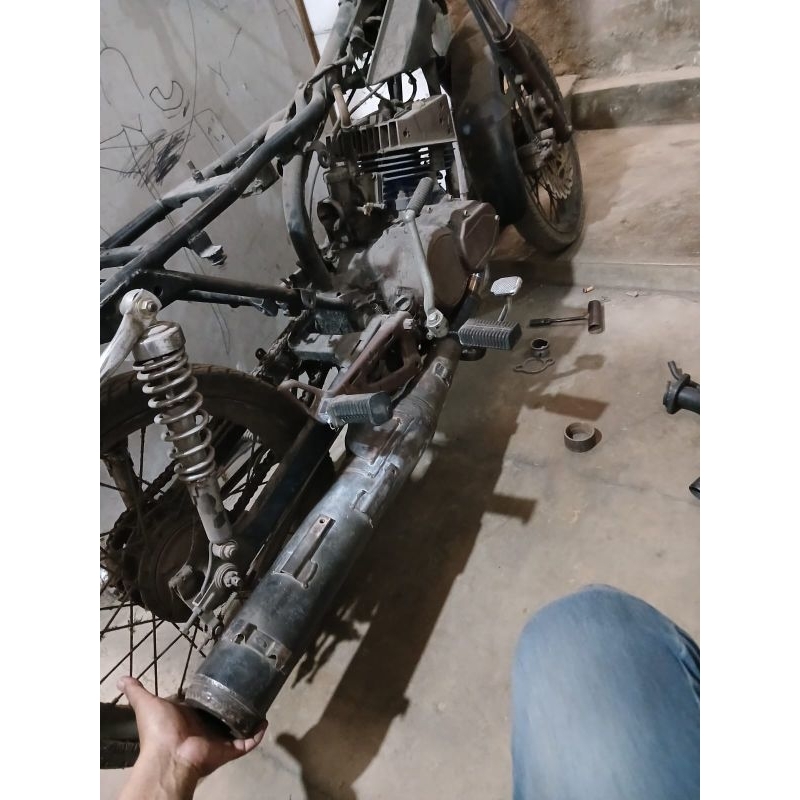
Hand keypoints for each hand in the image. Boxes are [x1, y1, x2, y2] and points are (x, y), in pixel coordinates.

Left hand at [117, 677, 266, 799]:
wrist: (169, 756)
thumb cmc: (160, 730)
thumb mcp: (147, 704)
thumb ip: (137, 691)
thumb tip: (122, 677)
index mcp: (189, 718)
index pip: (205, 705)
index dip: (215, 694)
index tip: (226, 680)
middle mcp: (205, 729)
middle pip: (223, 716)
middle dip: (235, 706)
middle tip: (248, 689)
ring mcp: (218, 740)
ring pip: (238, 728)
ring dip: (249, 718)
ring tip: (260, 703)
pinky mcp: (228, 749)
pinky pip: (246, 742)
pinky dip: (257, 735)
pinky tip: (264, 722)